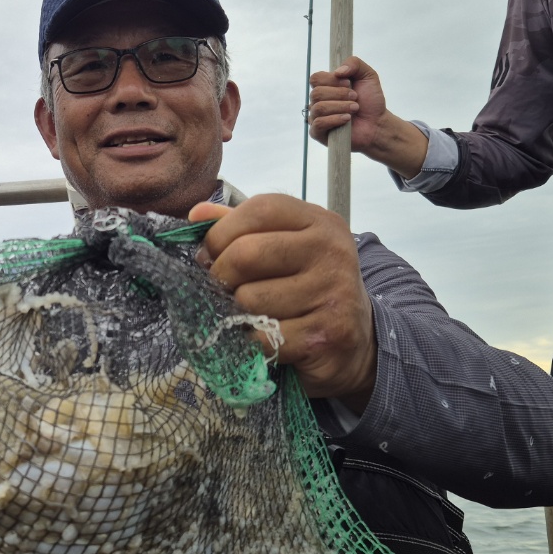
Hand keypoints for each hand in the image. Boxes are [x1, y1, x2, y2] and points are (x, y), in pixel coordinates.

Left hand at [190, 195, 375, 411]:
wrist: (355, 343)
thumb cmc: (307, 289)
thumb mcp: (284, 248)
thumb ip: (241, 227)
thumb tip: (197, 213)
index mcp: (320, 222)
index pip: (260, 210)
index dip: (221, 232)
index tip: (208, 255)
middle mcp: (332, 251)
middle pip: (247, 254)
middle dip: (221, 275)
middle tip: (222, 289)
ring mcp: (333, 292)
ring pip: (249, 299)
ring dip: (238, 313)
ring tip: (252, 315)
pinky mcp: (327, 334)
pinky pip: (262, 336)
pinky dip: (252, 341)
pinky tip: (265, 337)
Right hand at [308, 55, 427, 179]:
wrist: (377, 123)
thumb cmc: (371, 101)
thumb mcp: (368, 75)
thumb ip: (354, 63)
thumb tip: (338, 71)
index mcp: (326, 87)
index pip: (315, 78)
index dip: (331, 80)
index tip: (348, 83)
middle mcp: (318, 101)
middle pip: (316, 93)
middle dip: (339, 94)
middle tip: (355, 98)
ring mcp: (316, 117)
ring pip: (319, 107)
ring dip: (340, 106)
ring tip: (355, 109)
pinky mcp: (318, 133)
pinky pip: (318, 123)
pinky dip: (334, 119)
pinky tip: (347, 119)